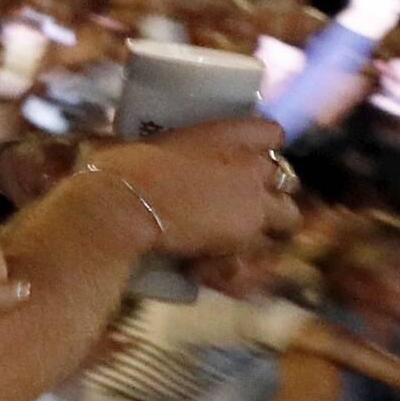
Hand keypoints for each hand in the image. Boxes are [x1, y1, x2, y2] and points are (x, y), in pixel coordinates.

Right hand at [88, 115, 290, 258]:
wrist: (118, 210)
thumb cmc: (116, 171)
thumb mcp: (134, 148)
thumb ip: (147, 151)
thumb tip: (111, 148)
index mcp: (225, 136)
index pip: (271, 133)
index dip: (264, 146)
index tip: (250, 156)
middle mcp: (249, 168)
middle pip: (287, 178)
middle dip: (272, 189)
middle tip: (246, 201)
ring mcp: (253, 206)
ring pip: (288, 218)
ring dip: (269, 227)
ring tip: (239, 238)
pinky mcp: (244, 241)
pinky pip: (254, 256)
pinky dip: (235, 265)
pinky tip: (206, 268)